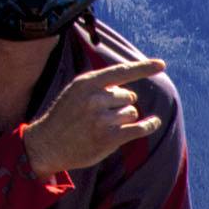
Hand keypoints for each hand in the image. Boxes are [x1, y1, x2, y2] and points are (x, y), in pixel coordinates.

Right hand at [23, 57, 166, 177]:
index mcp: (85, 83)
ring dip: (124, 120)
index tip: (161, 64)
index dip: (143, 67)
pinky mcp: (108, 138)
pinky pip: (139, 128)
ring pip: (131, 113)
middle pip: (129, 96)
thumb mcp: (75, 93)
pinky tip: (153, 122)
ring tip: (102, 126)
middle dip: (121, 105)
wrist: (47, 144)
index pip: (120, 72)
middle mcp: (94, 98)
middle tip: (101, 115)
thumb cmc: (64, 117)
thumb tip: (129, 92)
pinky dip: (149, 125)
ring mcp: (101, 118)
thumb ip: (99, 88)